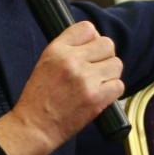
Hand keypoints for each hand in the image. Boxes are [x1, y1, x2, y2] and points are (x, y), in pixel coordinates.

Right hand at [0, 21, 123, 154]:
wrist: (34, 126)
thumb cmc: (38, 97)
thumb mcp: (45, 62)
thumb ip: (67, 49)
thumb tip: (94, 41)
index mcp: (56, 49)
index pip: (87, 28)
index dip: (92, 39)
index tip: (90, 49)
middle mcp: (71, 61)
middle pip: (107, 44)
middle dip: (105, 56)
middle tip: (96, 68)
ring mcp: (85, 79)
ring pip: (116, 64)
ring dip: (110, 74)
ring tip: (97, 83)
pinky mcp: (96, 98)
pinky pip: (119, 85)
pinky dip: (112, 91)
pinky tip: (100, 95)